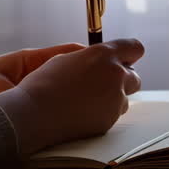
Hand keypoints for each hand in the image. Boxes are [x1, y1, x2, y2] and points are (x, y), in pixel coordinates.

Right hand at [7, 39, 144, 151]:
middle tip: (104, 84)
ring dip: (113, 98)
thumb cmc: (44, 84)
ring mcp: (115, 99)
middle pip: (135, 77)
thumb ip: (91, 58)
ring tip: (86, 101)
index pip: (134, 48)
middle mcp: (115, 75)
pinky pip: (113, 114)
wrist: (34, 114)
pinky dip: (103, 113)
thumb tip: (102, 61)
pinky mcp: (110, 120)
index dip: (130, 54)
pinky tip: (82, 113)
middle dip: (123, 80)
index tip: (126, 59)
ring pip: (124, 98)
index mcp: (104, 55)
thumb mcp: (67, 59)